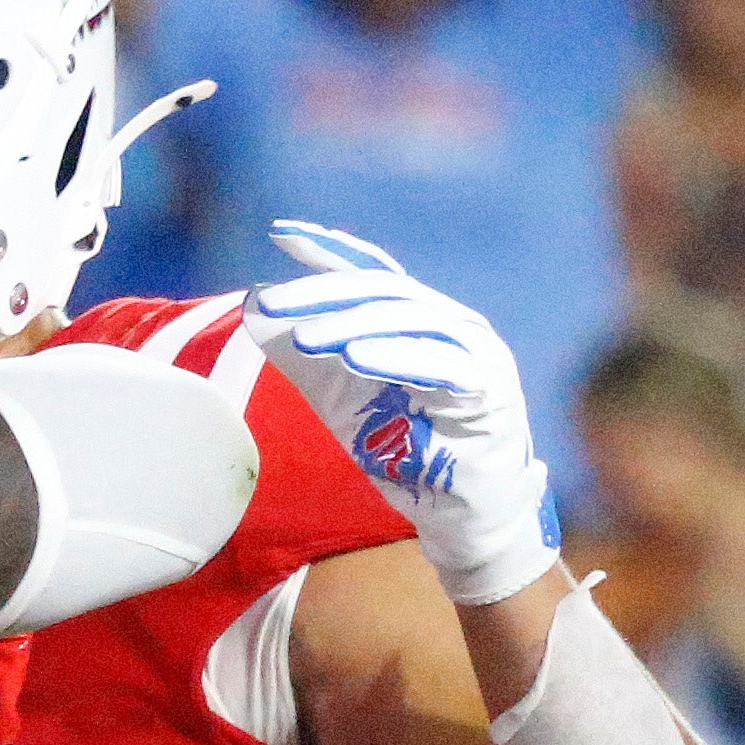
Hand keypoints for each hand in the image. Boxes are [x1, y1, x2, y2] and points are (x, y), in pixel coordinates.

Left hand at [244, 222, 560, 605]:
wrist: (459, 511)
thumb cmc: (408, 451)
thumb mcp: (344, 398)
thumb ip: (309, 358)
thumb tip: (256, 314)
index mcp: (420, 319)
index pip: (371, 272)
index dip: (329, 252)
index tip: (280, 233)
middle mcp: (452, 323)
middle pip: (382, 292)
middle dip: (322, 294)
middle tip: (271, 302)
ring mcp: (476, 350)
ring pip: (410, 320)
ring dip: (351, 326)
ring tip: (303, 336)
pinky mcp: (488, 387)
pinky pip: (440, 364)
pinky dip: (396, 356)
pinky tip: (355, 358)